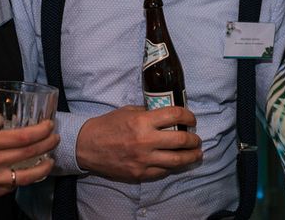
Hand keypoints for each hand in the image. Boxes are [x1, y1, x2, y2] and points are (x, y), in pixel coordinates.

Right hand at [0, 107, 58, 200]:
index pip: (24, 137)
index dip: (42, 131)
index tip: (49, 125)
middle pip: (30, 155)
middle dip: (48, 145)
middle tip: (55, 139)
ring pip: (26, 177)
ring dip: (43, 168)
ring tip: (50, 161)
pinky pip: (11, 187)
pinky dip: (21, 179)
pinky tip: (26, 172)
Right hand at [76, 105, 201, 181]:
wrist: (88, 146)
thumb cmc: (108, 125)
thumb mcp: (128, 111)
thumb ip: (148, 112)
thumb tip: (167, 115)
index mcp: (142, 121)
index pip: (175, 115)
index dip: (188, 116)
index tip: (192, 119)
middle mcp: (145, 141)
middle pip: (181, 140)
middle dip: (194, 139)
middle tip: (197, 139)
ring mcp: (143, 160)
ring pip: (177, 160)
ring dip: (191, 156)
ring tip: (196, 153)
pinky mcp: (140, 173)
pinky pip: (163, 171)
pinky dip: (173, 166)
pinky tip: (177, 162)